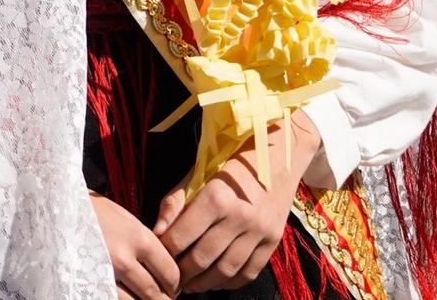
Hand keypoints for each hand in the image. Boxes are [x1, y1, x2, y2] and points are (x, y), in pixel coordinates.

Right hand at [90, 192, 179, 299]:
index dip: (175, 284)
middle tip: (164, 298)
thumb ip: (145, 241)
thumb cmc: (92, 208)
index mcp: (139, 238)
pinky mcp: (88, 283)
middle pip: (155, 293)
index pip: (170, 272)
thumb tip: (162, 264)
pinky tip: (124, 296)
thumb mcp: (125, 218)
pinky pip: (112, 299)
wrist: (56, 207)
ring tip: (144, 299)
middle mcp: (125, 259)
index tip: (174, 286)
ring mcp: (105, 274)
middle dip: (163, 299)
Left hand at [155, 115, 317, 291]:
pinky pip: (249, 272)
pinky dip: (230, 283)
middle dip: (181, 273)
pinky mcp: (273, 240)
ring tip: (189, 284)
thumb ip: (175, 202)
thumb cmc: (232, 159)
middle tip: (170, 277)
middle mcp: (239, 216)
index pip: (181, 237)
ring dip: (203, 283)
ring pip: (225, 271)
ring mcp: (259, 231)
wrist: (280, 152)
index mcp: (216, 197)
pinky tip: (216, 281)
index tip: (157, 256)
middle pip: (201, 259)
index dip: (165, 252)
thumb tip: (157, 233)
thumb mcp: (199, 172)